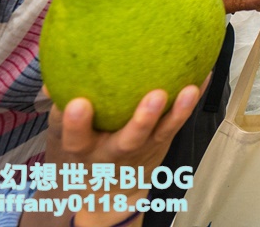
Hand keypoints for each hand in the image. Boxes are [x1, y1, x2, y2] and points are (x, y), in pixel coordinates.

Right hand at [45, 84, 202, 214]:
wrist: (108, 189)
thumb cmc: (84, 147)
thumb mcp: (63, 135)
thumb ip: (59, 106)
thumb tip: (57, 69)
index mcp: (83, 149)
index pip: (76, 140)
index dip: (76, 124)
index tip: (78, 104)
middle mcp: (113, 153)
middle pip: (128, 141)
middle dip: (142, 121)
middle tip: (155, 96)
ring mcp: (142, 150)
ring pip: (160, 134)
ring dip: (177, 112)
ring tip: (189, 89)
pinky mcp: (161, 143)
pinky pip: (177, 122)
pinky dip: (190, 102)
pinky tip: (203, 77)